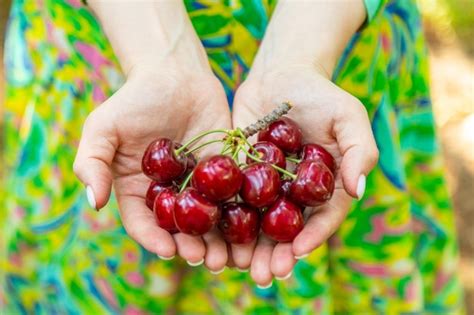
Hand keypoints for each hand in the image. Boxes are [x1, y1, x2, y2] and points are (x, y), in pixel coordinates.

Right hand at [73, 60, 230, 271]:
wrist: (176, 74)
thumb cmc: (135, 99)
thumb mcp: (103, 128)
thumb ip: (91, 163)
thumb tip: (93, 202)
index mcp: (138, 190)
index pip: (144, 223)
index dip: (154, 239)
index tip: (168, 251)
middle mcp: (169, 192)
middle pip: (180, 228)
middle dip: (192, 246)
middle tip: (205, 259)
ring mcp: (199, 184)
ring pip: (209, 219)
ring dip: (219, 241)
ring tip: (229, 256)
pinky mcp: (225, 170)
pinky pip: (233, 196)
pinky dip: (241, 215)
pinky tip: (251, 228)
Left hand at [231, 63, 378, 285]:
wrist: (279, 74)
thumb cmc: (319, 93)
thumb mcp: (348, 116)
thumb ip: (359, 151)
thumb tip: (358, 190)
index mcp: (324, 185)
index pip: (322, 217)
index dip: (312, 237)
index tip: (298, 252)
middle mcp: (295, 193)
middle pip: (287, 230)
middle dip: (277, 255)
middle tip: (265, 276)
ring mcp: (266, 186)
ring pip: (258, 223)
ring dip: (249, 248)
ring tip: (237, 267)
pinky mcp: (240, 175)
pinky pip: (232, 201)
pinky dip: (224, 221)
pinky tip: (213, 238)